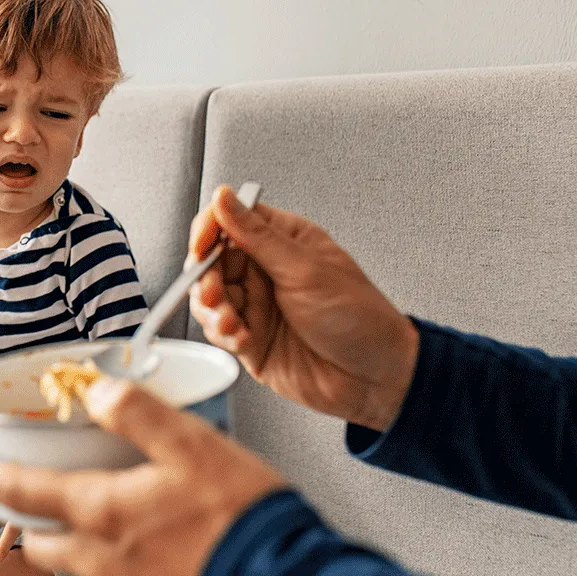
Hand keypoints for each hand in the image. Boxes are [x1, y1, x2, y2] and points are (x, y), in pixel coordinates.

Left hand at [0, 378, 287, 575]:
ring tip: (96, 512)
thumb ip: (140, 415)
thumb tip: (99, 389)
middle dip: (30, 518)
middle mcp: (104, 558)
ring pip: (78, 564)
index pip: (23, 492)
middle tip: (31, 493)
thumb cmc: (242, 521)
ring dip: (73, 539)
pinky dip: (117, 558)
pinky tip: (149, 541)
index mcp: (103, 513)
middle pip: (43, 539)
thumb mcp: (193, 447)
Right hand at [189, 184, 419, 431]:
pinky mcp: (250, 339)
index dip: (210, 229)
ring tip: (230, 320)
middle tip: (215, 291)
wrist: (374, 378)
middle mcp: (265, 270)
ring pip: (208, 297)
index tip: (202, 245)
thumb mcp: (306, 270)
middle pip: (211, 260)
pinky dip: (222, 334)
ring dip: (211, 308)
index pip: (231, 221)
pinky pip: (218, 330)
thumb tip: (225, 198)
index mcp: (283, 241)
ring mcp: (257, 305)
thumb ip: (258, 236)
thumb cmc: (359, 318)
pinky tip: (242, 338)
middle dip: (205, 275)